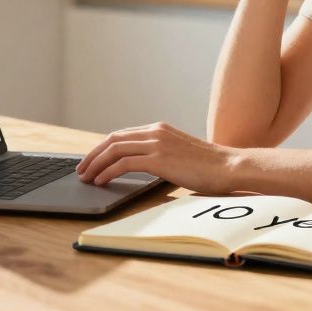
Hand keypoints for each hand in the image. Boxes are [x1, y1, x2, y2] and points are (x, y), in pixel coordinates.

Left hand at [76, 122, 238, 193]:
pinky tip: (102, 181)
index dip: (103, 148)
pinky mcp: (159, 159)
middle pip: (113, 139)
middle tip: (81, 169)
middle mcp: (155, 132)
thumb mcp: (180, 155)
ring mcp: (157, 144)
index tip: (92, 160)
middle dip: (93, 154)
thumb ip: (161, 155)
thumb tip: (142, 167)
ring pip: (114, 150)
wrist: (229, 167)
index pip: (122, 135)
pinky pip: (124, 164)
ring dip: (96, 164)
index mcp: (159, 129)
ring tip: (86, 177)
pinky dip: (109, 172)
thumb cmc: (209, 167)